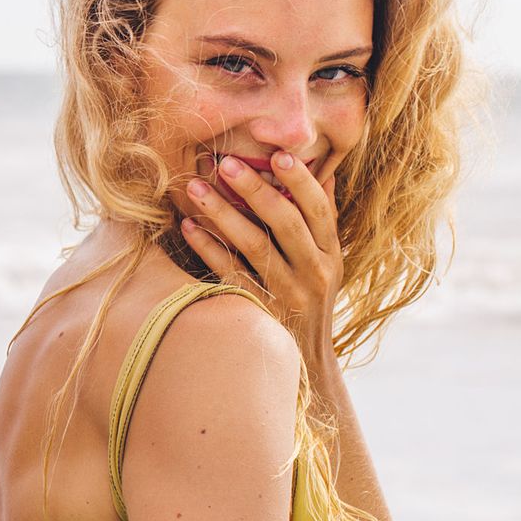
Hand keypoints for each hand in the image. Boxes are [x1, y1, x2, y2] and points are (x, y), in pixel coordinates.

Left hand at [176, 151, 342, 353]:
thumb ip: (322, 220)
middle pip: (285, 223)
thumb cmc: (311, 301)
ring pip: (255, 247)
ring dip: (223, 213)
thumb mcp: (328, 264)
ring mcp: (288, 295)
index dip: (301, 180)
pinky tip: (188, 227)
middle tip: (225, 163)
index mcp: (332, 254)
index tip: (278, 154)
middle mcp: (315, 273)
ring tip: (196, 188)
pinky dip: (208, 249)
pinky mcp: (261, 312)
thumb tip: (319, 171)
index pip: (320, 209)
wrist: (307, 365)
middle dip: (255, 189)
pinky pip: (230, 275)